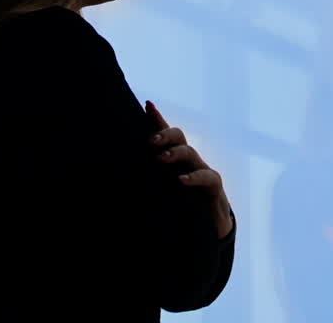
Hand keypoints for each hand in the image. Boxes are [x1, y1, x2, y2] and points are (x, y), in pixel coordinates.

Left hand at [145, 100, 233, 238]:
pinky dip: (194, 178)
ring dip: (175, 153)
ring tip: (161, 158)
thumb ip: (146, 181)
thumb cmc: (181, 206)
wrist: (210, 227)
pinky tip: (181, 181)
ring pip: (190, 153)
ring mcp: (202, 171)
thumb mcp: (161, 191)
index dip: (157, 118)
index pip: (165, 134)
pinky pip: (207, 176)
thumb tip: (118, 178)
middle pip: (178, 137)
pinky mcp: (214, 187)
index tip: (147, 104)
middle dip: (164, 134)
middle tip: (150, 141)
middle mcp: (188, 160)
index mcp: (174, 159)